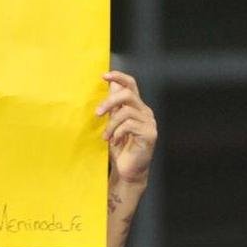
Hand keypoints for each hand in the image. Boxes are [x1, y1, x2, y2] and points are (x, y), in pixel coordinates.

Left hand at [96, 71, 155, 185]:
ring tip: (106, 137)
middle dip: (109, 102)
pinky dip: (118, 133)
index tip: (104, 76)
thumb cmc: (120, 147)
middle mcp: (145, 112)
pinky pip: (129, 125)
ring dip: (111, 124)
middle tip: (97, 113)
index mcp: (136, 107)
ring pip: (126, 111)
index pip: (131, 84)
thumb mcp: (113, 124)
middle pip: (128, 94)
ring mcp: (149, 122)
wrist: (127, 170)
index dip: (119, 77)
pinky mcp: (149, 134)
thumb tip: (111, 85)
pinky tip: (115, 142)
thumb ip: (113, 106)